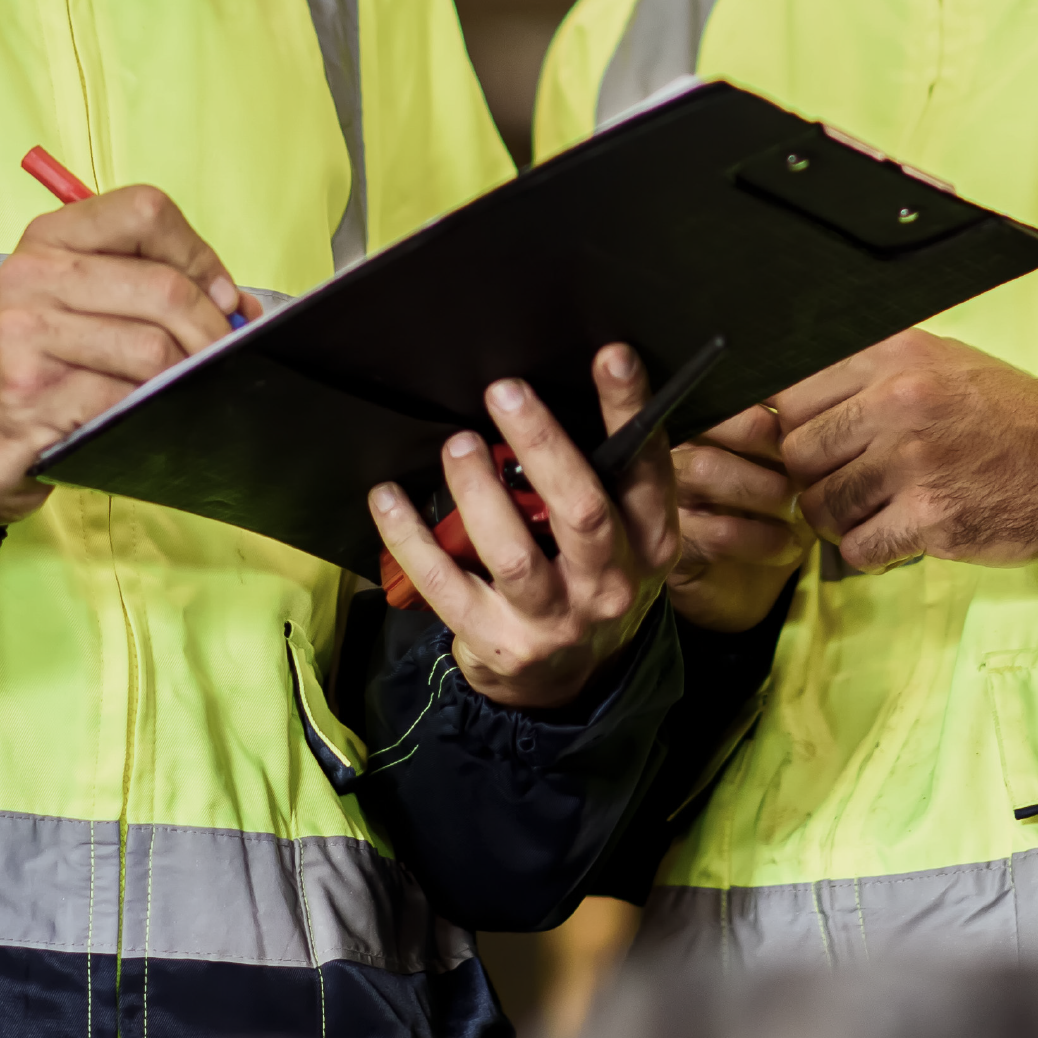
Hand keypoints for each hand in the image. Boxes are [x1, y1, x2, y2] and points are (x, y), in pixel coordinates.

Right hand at [0, 186, 261, 524]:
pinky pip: (125, 399)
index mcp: (53, 236)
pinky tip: (143, 416)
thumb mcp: (80, 301)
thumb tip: (241, 308)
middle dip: (213, 330)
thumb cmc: (37, 361)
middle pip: (164, 287)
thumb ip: (150, 285)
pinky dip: (152, 412)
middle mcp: (33, 274)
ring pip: (153, 349)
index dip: (199, 254)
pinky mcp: (31, 391)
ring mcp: (26, 332)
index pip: (146, 211)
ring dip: (187, 377)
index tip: (221, 296)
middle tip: (223, 357)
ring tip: (185, 390)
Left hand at [367, 345, 678, 708]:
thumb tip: (559, 390)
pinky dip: (411, 539)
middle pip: (581, 510)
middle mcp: (609, 584)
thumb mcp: (623, 536)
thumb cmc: (590, 578)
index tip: (611, 356)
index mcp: (648, 544)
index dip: (629, 412)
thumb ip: (605, 478)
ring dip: (478, 492)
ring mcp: (553, 619)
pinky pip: (446, 585)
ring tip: (458, 445)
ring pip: (512, 553)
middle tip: (505, 392)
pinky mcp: (497, 641)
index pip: (646, 470)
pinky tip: (388, 498)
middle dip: (542, 445)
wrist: (570, 681)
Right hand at [670, 405, 813, 631]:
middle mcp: (673, 451)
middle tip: (802, 465)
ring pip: (706, 469)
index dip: (768, 406)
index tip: (807, 429)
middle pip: (708, 421)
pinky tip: (789, 545)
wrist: (747, 588)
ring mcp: (665, 497)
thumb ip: (789, 433)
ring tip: (798, 508)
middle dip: (763, 439)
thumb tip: (817, 408)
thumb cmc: (770, 513)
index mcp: (700, 422)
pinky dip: (763, 538)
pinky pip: (716, 532)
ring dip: (765, 489)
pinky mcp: (673, 545)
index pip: (723, 391)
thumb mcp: (785, 469)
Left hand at [773, 329, 1037, 571]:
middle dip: (810, 478)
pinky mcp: (930, 518)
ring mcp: (913, 462)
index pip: (791, 394)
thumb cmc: (1008, 417)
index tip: (813, 444)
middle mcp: (898, 402)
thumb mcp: (941, 363)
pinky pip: (858, 548)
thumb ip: (871, 374)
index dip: (792, 427)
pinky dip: (868, 552)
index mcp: (895, 356)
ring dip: (836, 520)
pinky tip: (893, 538)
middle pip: (797, 452)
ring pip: (820, 505)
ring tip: (868, 514)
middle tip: (840, 485)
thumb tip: (791, 399)